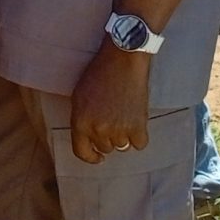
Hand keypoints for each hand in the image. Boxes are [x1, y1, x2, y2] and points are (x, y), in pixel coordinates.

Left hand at [69, 43, 153, 164]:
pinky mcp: (138, 126)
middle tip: (113, 119)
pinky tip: (136, 121)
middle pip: (105, 148)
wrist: (122, 61)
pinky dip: (139, 136)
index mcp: (80, 123)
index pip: (82, 153)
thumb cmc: (99, 74)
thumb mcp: (79, 98)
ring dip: (124, 135)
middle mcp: (98, 130)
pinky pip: (139, 144)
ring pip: (122, 146)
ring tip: (124, 115)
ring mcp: (119, 130)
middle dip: (108, 137)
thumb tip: (89, 138)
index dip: (91, 158)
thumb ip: (82, 120)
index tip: (98, 157)